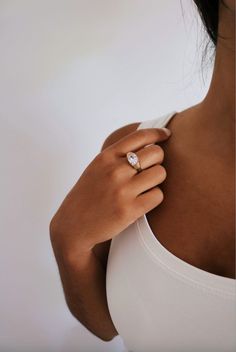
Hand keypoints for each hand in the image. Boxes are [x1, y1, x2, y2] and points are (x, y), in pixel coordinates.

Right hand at [49, 127, 170, 260]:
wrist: (73, 225)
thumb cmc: (88, 195)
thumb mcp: (97, 168)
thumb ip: (118, 156)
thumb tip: (148, 144)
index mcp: (106, 157)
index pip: (140, 136)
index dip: (158, 133)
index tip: (166, 134)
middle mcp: (115, 170)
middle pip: (156, 153)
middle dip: (158, 160)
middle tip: (150, 169)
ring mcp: (123, 190)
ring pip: (160, 173)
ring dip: (157, 180)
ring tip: (145, 187)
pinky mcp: (130, 210)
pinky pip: (158, 195)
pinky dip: (154, 197)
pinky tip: (143, 200)